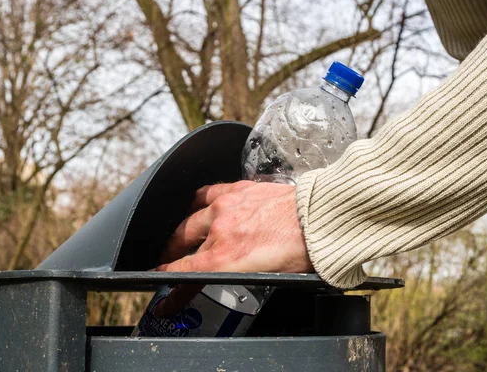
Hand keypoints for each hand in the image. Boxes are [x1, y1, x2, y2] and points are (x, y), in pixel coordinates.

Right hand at [153, 180, 312, 315]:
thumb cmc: (303, 251)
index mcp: (225, 258)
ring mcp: (226, 206)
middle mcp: (219, 230)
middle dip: (170, 257)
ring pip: (189, 219)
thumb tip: (220, 279)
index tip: (164, 296)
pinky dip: (199, 204)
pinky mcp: (237, 190)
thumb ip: (233, 276)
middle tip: (169, 264)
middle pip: (180, 244)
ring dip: (182, 231)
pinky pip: (206, 193)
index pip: (182, 273)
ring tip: (181, 238)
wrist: (321, 220)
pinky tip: (199, 208)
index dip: (169, 287)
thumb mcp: (266, 277)